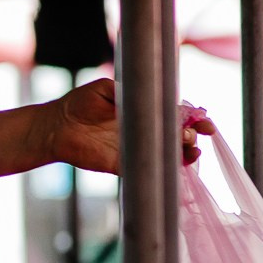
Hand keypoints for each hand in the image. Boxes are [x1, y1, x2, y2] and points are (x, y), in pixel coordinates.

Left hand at [37, 77, 213, 172]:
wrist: (57, 126)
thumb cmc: (80, 103)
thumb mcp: (106, 89)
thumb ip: (128, 92)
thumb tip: (152, 100)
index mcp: (145, 112)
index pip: (176, 116)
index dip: (194, 119)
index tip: (206, 122)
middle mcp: (145, 132)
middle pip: (179, 137)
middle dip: (192, 136)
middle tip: (190, 134)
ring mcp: (138, 150)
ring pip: (170, 156)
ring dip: (186, 154)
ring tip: (191, 150)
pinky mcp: (125, 166)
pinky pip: (150, 172)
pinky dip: (166, 172)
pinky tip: (179, 168)